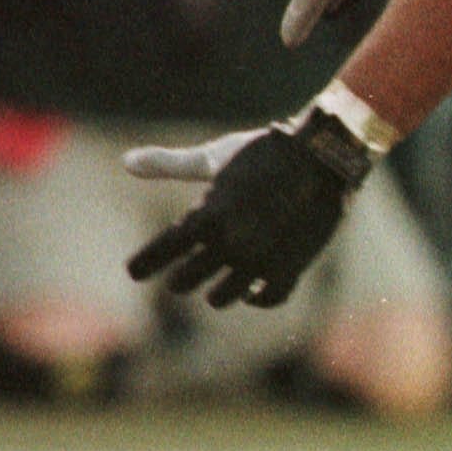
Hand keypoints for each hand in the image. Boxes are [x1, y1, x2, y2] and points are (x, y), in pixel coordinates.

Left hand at [124, 111, 371, 307]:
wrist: (325, 156)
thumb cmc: (265, 152)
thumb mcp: (216, 157)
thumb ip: (170, 164)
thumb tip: (126, 162)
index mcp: (209, 215)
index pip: (164, 250)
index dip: (144, 263)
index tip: (133, 271)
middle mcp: (231, 243)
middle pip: (185, 280)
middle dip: (180, 278)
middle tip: (178, 277)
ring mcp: (261, 260)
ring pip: (222, 297)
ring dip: (215, 293)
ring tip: (215, 288)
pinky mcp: (291, 267)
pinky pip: (267, 298)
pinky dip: (258, 298)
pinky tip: (252, 292)